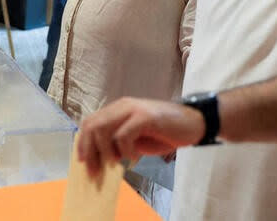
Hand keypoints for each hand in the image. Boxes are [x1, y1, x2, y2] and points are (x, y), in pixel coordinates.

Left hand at [77, 97, 203, 177]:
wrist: (193, 123)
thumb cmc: (165, 132)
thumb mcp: (136, 137)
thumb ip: (118, 142)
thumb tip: (99, 158)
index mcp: (118, 109)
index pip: (90, 122)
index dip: (83, 143)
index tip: (84, 162)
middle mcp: (122, 105)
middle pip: (92, 125)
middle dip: (89, 151)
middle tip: (95, 170)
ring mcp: (133, 109)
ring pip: (103, 129)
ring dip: (106, 151)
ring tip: (116, 162)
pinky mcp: (145, 117)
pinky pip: (123, 135)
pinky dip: (125, 150)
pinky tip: (134, 157)